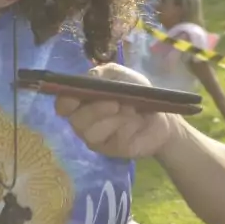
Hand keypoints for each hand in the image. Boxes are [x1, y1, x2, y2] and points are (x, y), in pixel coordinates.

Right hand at [55, 63, 177, 159]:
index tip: (76, 96)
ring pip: (91, 131)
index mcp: (82, 100)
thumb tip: (89, 77)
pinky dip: (124, 128)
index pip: (62, 104)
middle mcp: (83, 120)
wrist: (162, 117)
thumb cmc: (137, 94)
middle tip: (115, 102)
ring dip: (113, 118)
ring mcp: (94, 137)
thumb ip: (104, 73)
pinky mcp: (108, 150)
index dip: (65, 102)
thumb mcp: (122, 76)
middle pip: (75, 120)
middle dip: (95, 109)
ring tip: (131, 110)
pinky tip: (136, 122)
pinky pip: (109, 140)